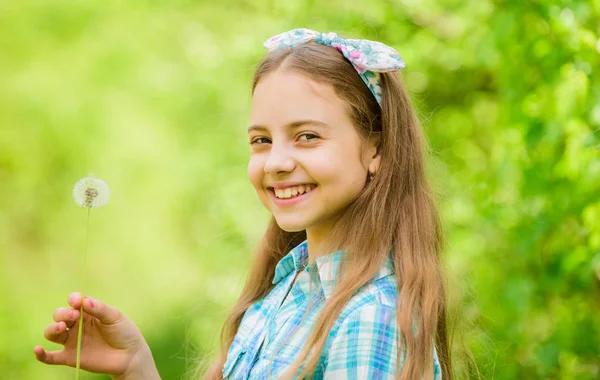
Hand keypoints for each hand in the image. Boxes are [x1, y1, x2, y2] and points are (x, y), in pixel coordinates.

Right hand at [34, 292, 158, 377]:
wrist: (130, 355)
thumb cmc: (124, 332)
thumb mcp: (114, 317)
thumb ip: (100, 309)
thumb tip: (84, 301)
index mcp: (87, 311)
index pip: (73, 301)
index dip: (72, 300)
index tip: (76, 302)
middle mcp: (76, 325)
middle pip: (59, 315)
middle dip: (63, 314)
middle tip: (74, 317)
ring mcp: (72, 341)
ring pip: (52, 333)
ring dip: (52, 328)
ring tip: (61, 327)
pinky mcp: (70, 357)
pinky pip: (51, 357)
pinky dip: (41, 355)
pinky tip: (37, 349)